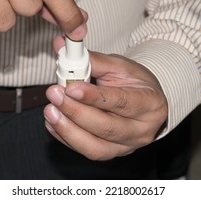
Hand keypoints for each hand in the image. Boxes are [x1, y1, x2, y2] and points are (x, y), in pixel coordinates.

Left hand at [44, 36, 167, 160]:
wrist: (143, 100)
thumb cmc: (134, 82)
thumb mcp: (119, 65)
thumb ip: (93, 60)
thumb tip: (64, 47)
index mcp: (150, 104)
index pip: (122, 102)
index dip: (94, 97)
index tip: (71, 87)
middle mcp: (142, 130)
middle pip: (106, 127)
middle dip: (76, 112)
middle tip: (55, 95)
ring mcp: (127, 146)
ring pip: (94, 147)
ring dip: (67, 129)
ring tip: (50, 111)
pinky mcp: (111, 154)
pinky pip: (85, 151)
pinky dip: (65, 137)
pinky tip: (52, 122)